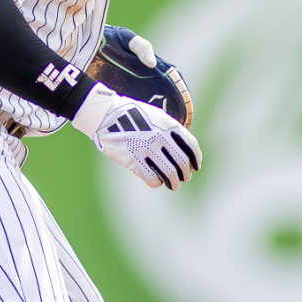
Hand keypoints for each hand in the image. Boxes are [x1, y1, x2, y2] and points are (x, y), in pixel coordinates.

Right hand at [72, 83, 200, 188]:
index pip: (190, 145)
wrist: (105, 115)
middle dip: (186, 173)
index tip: (196, 166)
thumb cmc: (131, 115)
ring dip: (174, 182)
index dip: (196, 158)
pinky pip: (152, 178)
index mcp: (168, 124)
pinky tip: (156, 181)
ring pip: (169, 173)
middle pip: (182, 162)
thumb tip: (182, 148)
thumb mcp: (155, 116)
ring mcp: (147, 149)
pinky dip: (156, 182)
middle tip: (185, 178)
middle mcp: (160, 137)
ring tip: (173, 186)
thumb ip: (169, 130)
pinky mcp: (134, 160)